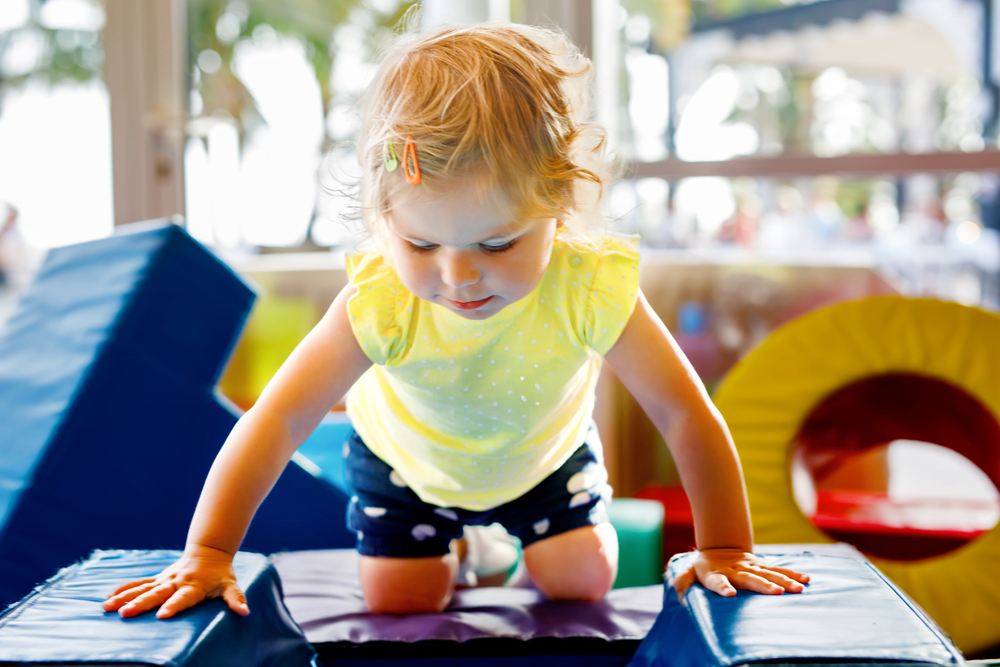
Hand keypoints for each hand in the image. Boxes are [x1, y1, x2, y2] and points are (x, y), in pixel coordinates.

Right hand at [102, 544, 248, 618]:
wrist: (209, 552)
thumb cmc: (220, 574)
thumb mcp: (230, 585)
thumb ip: (236, 599)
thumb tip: (245, 612)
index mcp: (193, 586)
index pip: (183, 598)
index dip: (174, 606)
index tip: (162, 615)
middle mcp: (176, 582)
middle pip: (157, 593)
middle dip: (141, 603)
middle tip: (126, 613)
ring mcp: (165, 579)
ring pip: (142, 588)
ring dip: (125, 597)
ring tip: (107, 607)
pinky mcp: (158, 578)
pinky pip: (138, 583)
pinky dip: (124, 589)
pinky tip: (108, 598)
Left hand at [670, 548, 808, 598]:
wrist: (719, 547)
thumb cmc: (703, 567)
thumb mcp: (689, 572)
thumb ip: (682, 581)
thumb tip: (677, 591)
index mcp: (715, 574)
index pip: (717, 581)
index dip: (722, 587)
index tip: (729, 594)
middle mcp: (734, 570)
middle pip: (749, 578)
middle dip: (763, 585)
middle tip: (776, 592)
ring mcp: (749, 567)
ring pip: (768, 573)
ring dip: (783, 580)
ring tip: (798, 588)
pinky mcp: (760, 566)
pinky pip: (778, 571)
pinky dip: (791, 575)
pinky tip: (805, 580)